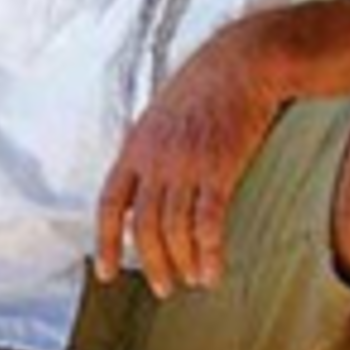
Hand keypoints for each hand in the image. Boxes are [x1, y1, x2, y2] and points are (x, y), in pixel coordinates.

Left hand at [93, 25, 284, 295]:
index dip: (105, 242)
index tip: (106, 273)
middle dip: (152, 264)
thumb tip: (139, 187)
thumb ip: (147, 149)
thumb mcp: (161, 113)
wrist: (244, 61)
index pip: (109, 204)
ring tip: (194, 281)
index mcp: (136, 146)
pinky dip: (209, 252)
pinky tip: (214, 270)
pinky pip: (209, 222)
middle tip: (164, 288)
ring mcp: (188, 164)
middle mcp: (156, 159)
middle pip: (143, 226)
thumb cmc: (206, 86)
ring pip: (175, 230)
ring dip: (183, 263)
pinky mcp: (221, 167)